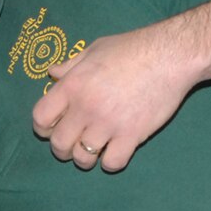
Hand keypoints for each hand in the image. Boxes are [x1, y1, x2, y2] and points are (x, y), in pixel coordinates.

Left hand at [30, 28, 197, 171]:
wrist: (170, 55)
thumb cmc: (131, 48)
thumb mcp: (94, 49)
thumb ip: (71, 65)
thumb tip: (52, 73)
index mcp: (72, 85)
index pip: (40, 118)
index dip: (43, 127)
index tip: (52, 127)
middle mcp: (86, 107)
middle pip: (59, 144)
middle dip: (61, 149)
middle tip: (72, 144)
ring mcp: (109, 124)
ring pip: (83, 158)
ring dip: (85, 158)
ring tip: (94, 149)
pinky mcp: (132, 135)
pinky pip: (112, 163)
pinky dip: (111, 161)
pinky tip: (115, 151)